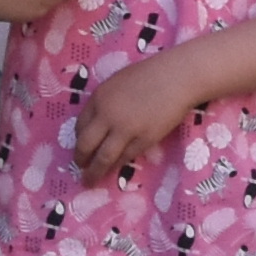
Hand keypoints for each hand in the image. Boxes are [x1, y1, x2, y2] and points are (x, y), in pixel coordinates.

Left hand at [71, 58, 201, 181]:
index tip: (80, 148)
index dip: (78, 140)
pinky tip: (114, 168)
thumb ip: (106, 102)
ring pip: (104, 158)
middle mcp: (107, 115)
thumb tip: (98, 123)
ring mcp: (126, 129)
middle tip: (80, 168)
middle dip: (80, 159)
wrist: (177, 78)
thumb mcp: (117, 83)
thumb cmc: (149, 75)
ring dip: (95, 172)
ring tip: (90, 180)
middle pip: (85, 145)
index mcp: (99, 98)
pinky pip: (125, 157)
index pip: (79, 126)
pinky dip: (117, 165)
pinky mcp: (144, 140)